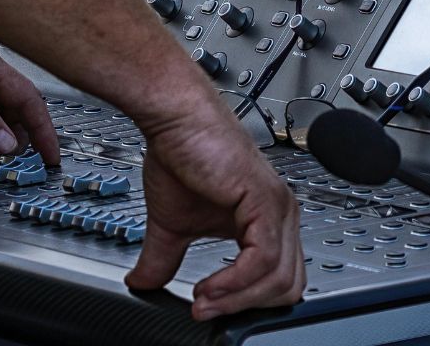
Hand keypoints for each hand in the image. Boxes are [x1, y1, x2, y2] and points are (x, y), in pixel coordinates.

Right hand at [124, 100, 303, 320]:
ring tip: (203, 302)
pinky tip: (208, 286)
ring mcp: (279, 208)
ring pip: (278, 279)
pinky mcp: (267, 202)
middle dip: (246, 308)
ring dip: (236, 300)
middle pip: (287, 286)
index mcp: (267, 221)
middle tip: (207, 311)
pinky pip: (262, 260)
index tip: (210, 310)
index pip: (279, 280)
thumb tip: (142, 285)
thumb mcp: (171, 223)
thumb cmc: (182, 153)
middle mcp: (281, 215)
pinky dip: (234, 282)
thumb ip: (163, 258)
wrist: (175, 117)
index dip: (247, 303)